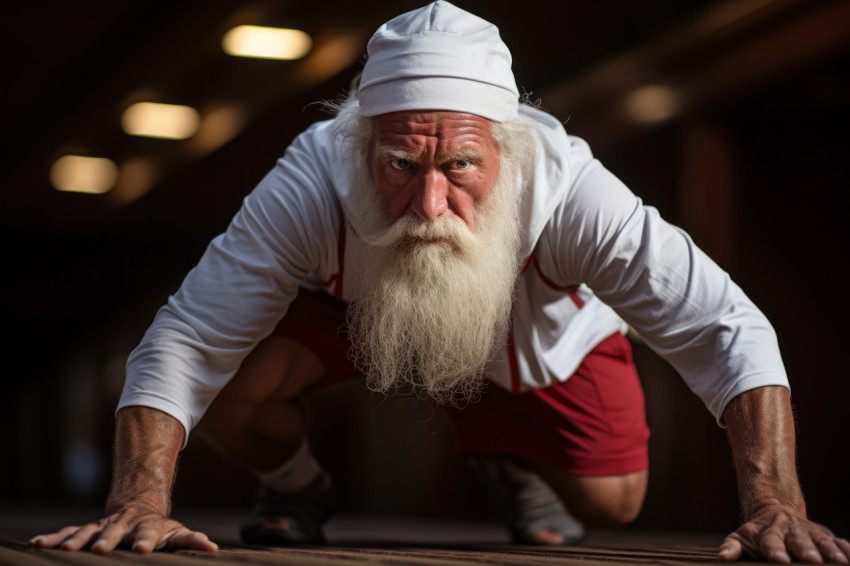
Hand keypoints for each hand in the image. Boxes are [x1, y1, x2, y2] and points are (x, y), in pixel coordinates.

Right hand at [28, 503, 217, 553]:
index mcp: (147, 527)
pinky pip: (68, 533)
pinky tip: (36, 543)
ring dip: (75, 541)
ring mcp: (103, 526)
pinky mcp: (87, 530)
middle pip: (114, 532)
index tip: (142, 549)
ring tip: (64, 551)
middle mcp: (122, 525)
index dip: (146, 541)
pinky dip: (53, 538)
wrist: (137, 505)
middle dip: (106, 540)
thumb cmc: (160, 528)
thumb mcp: (177, 533)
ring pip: (87, 532)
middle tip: (100, 549)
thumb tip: (213, 548)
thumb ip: (192, 541)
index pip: (148, 534)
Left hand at [718, 503, 849, 563]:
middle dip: (806, 550)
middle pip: (798, 541)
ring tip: (839, 562)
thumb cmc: (756, 534)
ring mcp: (809, 532)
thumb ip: (731, 548)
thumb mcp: (740, 538)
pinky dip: (846, 549)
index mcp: (767, 533)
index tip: (779, 560)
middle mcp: (790, 531)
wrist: (774, 509)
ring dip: (830, 551)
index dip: (774, 551)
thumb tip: (722, 557)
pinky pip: (839, 542)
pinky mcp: (825, 535)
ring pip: (821, 540)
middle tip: (812, 560)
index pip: (770, 542)